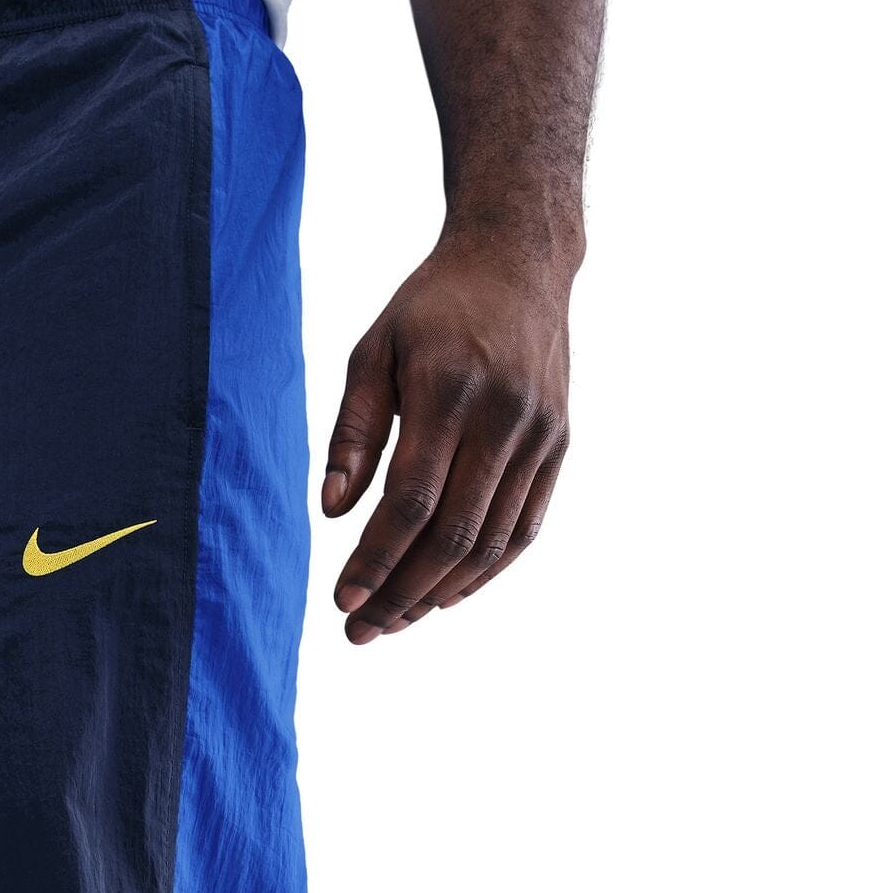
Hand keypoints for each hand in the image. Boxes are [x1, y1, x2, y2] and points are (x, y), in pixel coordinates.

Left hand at [322, 237, 572, 642]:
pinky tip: (445, 594)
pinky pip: (525, 526)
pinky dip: (486, 570)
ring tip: (395, 621)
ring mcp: (540, 435)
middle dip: (402, 592)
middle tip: (361, 631)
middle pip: (454, 534)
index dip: (376, 559)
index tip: (341, 599)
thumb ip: (353, 432)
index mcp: (449, 392)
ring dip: (440, 591)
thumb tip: (332, 511)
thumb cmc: (430, 309)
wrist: (518, 261)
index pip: (412, 501)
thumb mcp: (372, 352)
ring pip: (493, 540)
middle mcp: (504, 419)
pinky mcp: (560, 445)